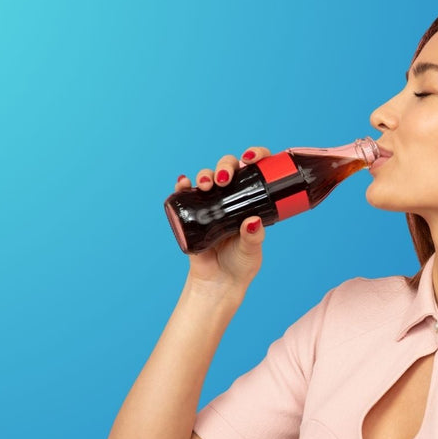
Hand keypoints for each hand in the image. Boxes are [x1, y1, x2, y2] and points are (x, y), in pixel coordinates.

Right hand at [173, 147, 271, 292]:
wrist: (218, 282)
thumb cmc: (241, 265)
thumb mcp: (252, 250)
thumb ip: (253, 237)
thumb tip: (253, 221)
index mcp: (251, 200)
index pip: (255, 170)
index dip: (255, 156)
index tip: (251, 159)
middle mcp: (232, 197)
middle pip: (228, 168)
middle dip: (225, 165)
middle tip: (224, 179)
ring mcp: (211, 203)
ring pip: (207, 177)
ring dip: (204, 174)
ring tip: (205, 184)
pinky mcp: (193, 213)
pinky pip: (185, 194)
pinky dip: (182, 185)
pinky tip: (183, 182)